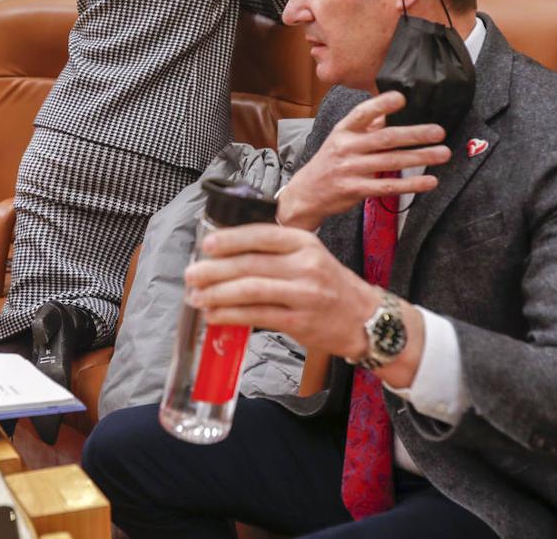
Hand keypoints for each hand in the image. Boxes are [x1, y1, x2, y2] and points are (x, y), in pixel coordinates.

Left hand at [184, 224, 423, 385]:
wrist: (365, 318)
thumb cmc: (328, 285)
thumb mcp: (308, 256)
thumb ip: (273, 252)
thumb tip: (224, 253)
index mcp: (304, 242)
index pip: (262, 234)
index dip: (231, 239)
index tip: (207, 245)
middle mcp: (306, 264)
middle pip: (250, 263)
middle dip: (214, 269)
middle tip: (191, 274)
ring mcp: (304, 294)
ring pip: (250, 290)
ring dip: (217, 293)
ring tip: (196, 297)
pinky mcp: (300, 321)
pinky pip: (257, 315)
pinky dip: (231, 315)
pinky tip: (214, 315)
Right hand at [277, 91, 451, 230]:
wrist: (305, 194)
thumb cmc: (328, 163)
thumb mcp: (340, 139)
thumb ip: (364, 126)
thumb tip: (387, 111)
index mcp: (343, 131)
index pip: (362, 113)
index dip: (381, 105)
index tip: (401, 98)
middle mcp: (345, 148)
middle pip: (385, 138)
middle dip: (415, 134)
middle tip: (438, 131)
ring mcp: (350, 170)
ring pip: (391, 162)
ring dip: (420, 158)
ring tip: (443, 153)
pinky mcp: (355, 190)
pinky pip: (388, 187)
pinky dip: (411, 185)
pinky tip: (429, 182)